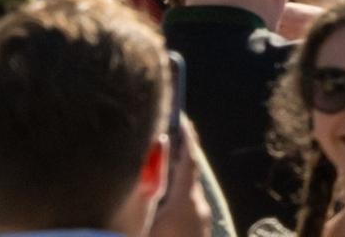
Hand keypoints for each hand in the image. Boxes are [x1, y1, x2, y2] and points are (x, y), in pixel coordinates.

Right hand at [148, 116, 212, 236]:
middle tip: (165, 133)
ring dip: (176, 174)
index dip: (187, 138)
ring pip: (189, 189)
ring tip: (159, 160)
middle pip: (190, 172)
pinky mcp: (198, 231)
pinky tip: (162, 193)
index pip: (189, 161)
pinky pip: (188, 203)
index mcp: (185, 201)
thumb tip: (152, 159)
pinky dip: (177, 191)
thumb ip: (146, 190)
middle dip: (179, 153)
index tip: (182, 118)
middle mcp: (198, 207)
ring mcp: (201, 220)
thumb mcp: (142, 222)